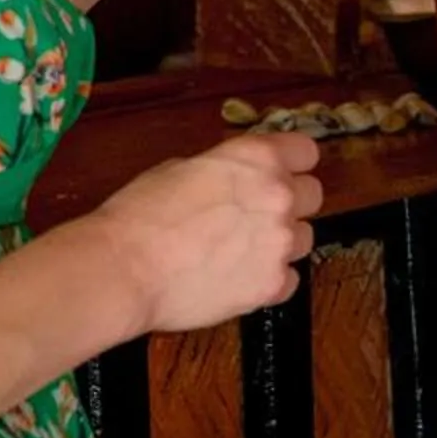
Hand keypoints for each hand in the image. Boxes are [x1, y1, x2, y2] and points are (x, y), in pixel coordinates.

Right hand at [96, 131, 323, 335]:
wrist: (124, 269)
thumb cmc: (140, 217)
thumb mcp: (181, 168)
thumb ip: (224, 171)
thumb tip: (233, 180)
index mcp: (257, 158)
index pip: (305, 152)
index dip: (291, 164)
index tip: (282, 173)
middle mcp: (277, 196)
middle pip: (312, 195)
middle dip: (288, 203)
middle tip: (257, 215)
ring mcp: (278, 243)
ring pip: (303, 239)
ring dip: (279, 242)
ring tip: (241, 251)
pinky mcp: (271, 285)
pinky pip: (289, 279)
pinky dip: (269, 279)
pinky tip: (238, 277)